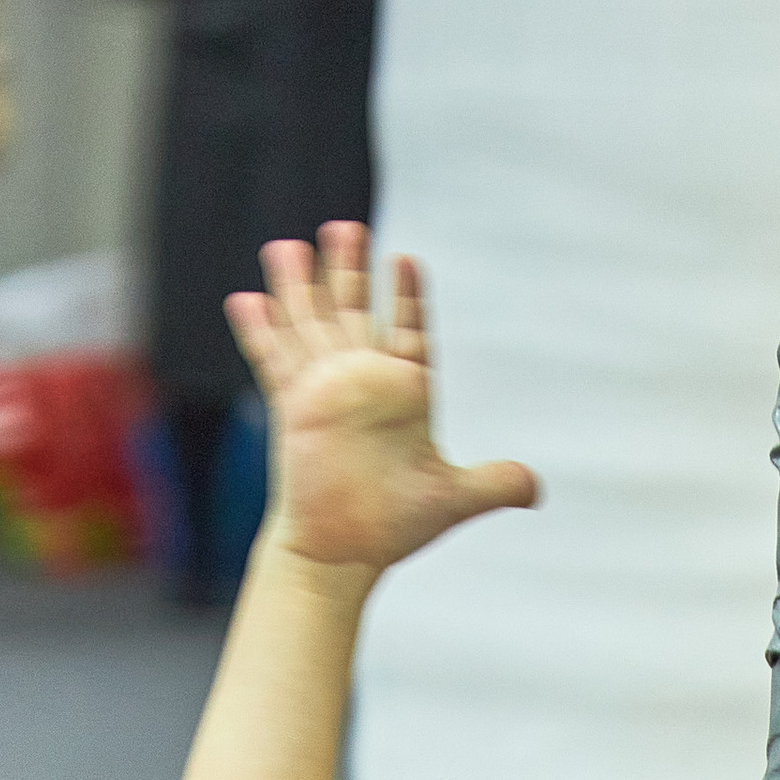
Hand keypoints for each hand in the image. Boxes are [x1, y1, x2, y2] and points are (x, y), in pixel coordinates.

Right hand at [229, 225, 535, 576]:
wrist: (345, 552)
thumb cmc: (395, 527)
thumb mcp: (454, 499)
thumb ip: (494, 484)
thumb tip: (535, 489)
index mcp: (405, 393)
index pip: (408, 331)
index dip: (407, 297)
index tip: (405, 260)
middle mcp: (364, 383)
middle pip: (355, 313)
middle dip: (348, 272)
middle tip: (347, 228)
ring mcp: (326, 391)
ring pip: (311, 324)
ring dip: (299, 286)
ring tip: (287, 246)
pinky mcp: (293, 407)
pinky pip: (274, 360)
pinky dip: (261, 331)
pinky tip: (245, 298)